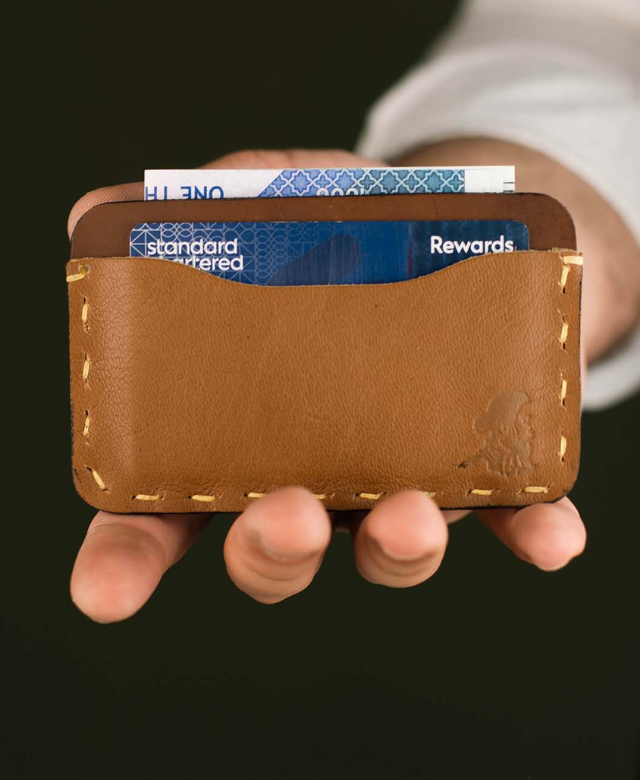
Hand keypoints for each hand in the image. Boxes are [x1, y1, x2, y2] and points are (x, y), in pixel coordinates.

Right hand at [69, 147, 590, 621]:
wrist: (458, 222)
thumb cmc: (345, 222)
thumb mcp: (277, 196)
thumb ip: (202, 210)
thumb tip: (92, 209)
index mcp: (238, 428)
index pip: (166, 509)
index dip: (128, 557)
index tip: (102, 593)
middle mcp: (311, 470)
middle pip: (273, 547)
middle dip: (274, 551)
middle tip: (289, 518)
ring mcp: (395, 477)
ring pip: (384, 548)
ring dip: (398, 548)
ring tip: (412, 514)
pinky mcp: (483, 468)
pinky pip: (506, 516)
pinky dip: (529, 531)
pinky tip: (554, 536)